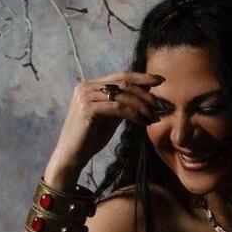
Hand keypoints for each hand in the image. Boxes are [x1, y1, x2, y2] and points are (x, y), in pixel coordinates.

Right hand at [50, 70, 164, 172]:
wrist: (71, 155)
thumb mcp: (109, 117)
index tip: (160, 80)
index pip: (120, 76)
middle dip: (145, 92)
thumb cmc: (90, 138)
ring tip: (153, 116)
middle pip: (123, 83)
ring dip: (142, 106)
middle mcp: (85, 87)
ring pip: (122, 95)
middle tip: (160, 104)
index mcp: (89, 85)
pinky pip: (118, 108)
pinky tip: (143, 122)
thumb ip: (122, 104)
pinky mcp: (87, 109)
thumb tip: (146, 94)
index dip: (141, 77)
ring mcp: (85, 97)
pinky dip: (134, 114)